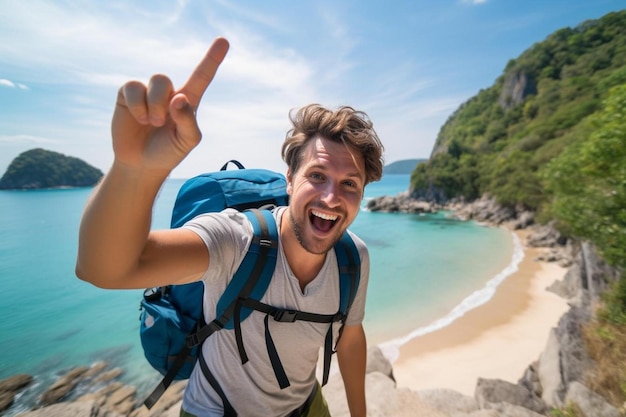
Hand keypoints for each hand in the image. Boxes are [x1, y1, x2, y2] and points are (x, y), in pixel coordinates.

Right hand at [111, 37, 229, 172]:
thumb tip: (179, 98)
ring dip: (154, 105)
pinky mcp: (128, 95)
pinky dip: (137, 105)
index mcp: (188, 101)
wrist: (142, 164)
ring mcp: (148, 92)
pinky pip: (132, 87)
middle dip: (161, 104)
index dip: (212, 58)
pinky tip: (139, 119)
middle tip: (160, 124)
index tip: (224, 41)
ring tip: (152, 123)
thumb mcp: (186, 141)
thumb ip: (188, 121)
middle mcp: (168, 92)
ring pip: (154, 80)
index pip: (202, 76)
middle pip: (164, 80)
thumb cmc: (169, 151)